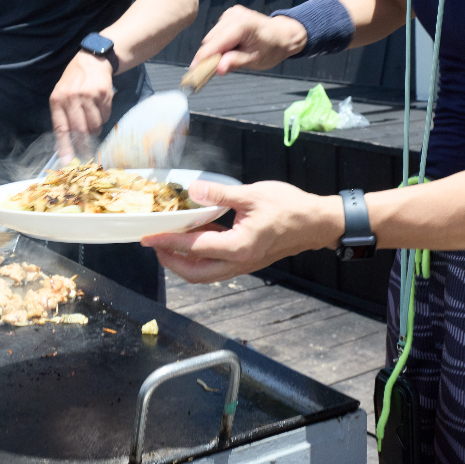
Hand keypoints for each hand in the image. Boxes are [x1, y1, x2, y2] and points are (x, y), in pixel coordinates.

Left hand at [50, 51, 114, 158]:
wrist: (92, 59)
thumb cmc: (74, 80)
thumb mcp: (61, 94)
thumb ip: (62, 116)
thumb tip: (63, 144)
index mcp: (57, 99)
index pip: (61, 128)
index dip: (64, 146)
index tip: (67, 161)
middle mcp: (71, 97)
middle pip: (80, 130)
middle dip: (84, 142)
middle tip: (87, 148)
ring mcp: (88, 95)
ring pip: (95, 124)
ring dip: (95, 127)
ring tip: (93, 119)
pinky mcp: (103, 93)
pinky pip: (105, 115)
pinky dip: (104, 116)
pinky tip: (100, 107)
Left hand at [141, 180, 343, 282]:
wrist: (316, 222)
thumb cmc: (290, 207)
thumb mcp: (252, 194)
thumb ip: (220, 194)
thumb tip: (193, 190)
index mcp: (238, 247)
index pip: (193, 247)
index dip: (167, 242)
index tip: (148, 237)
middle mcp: (239, 262)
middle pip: (195, 273)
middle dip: (170, 261)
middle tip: (154, 243)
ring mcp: (243, 264)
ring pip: (205, 273)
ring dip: (184, 262)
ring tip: (168, 242)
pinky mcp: (247, 260)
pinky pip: (217, 264)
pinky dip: (200, 255)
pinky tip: (195, 235)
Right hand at [191, 6, 307, 75]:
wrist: (283, 34)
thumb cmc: (272, 48)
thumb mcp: (255, 60)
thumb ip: (235, 63)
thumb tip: (218, 69)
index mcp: (243, 25)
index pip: (216, 43)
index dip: (203, 58)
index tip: (193, 72)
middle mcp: (234, 15)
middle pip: (210, 40)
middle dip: (207, 57)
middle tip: (205, 75)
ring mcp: (230, 13)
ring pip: (211, 37)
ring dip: (213, 51)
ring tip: (224, 62)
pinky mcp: (228, 15)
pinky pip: (216, 33)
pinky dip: (218, 44)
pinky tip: (229, 50)